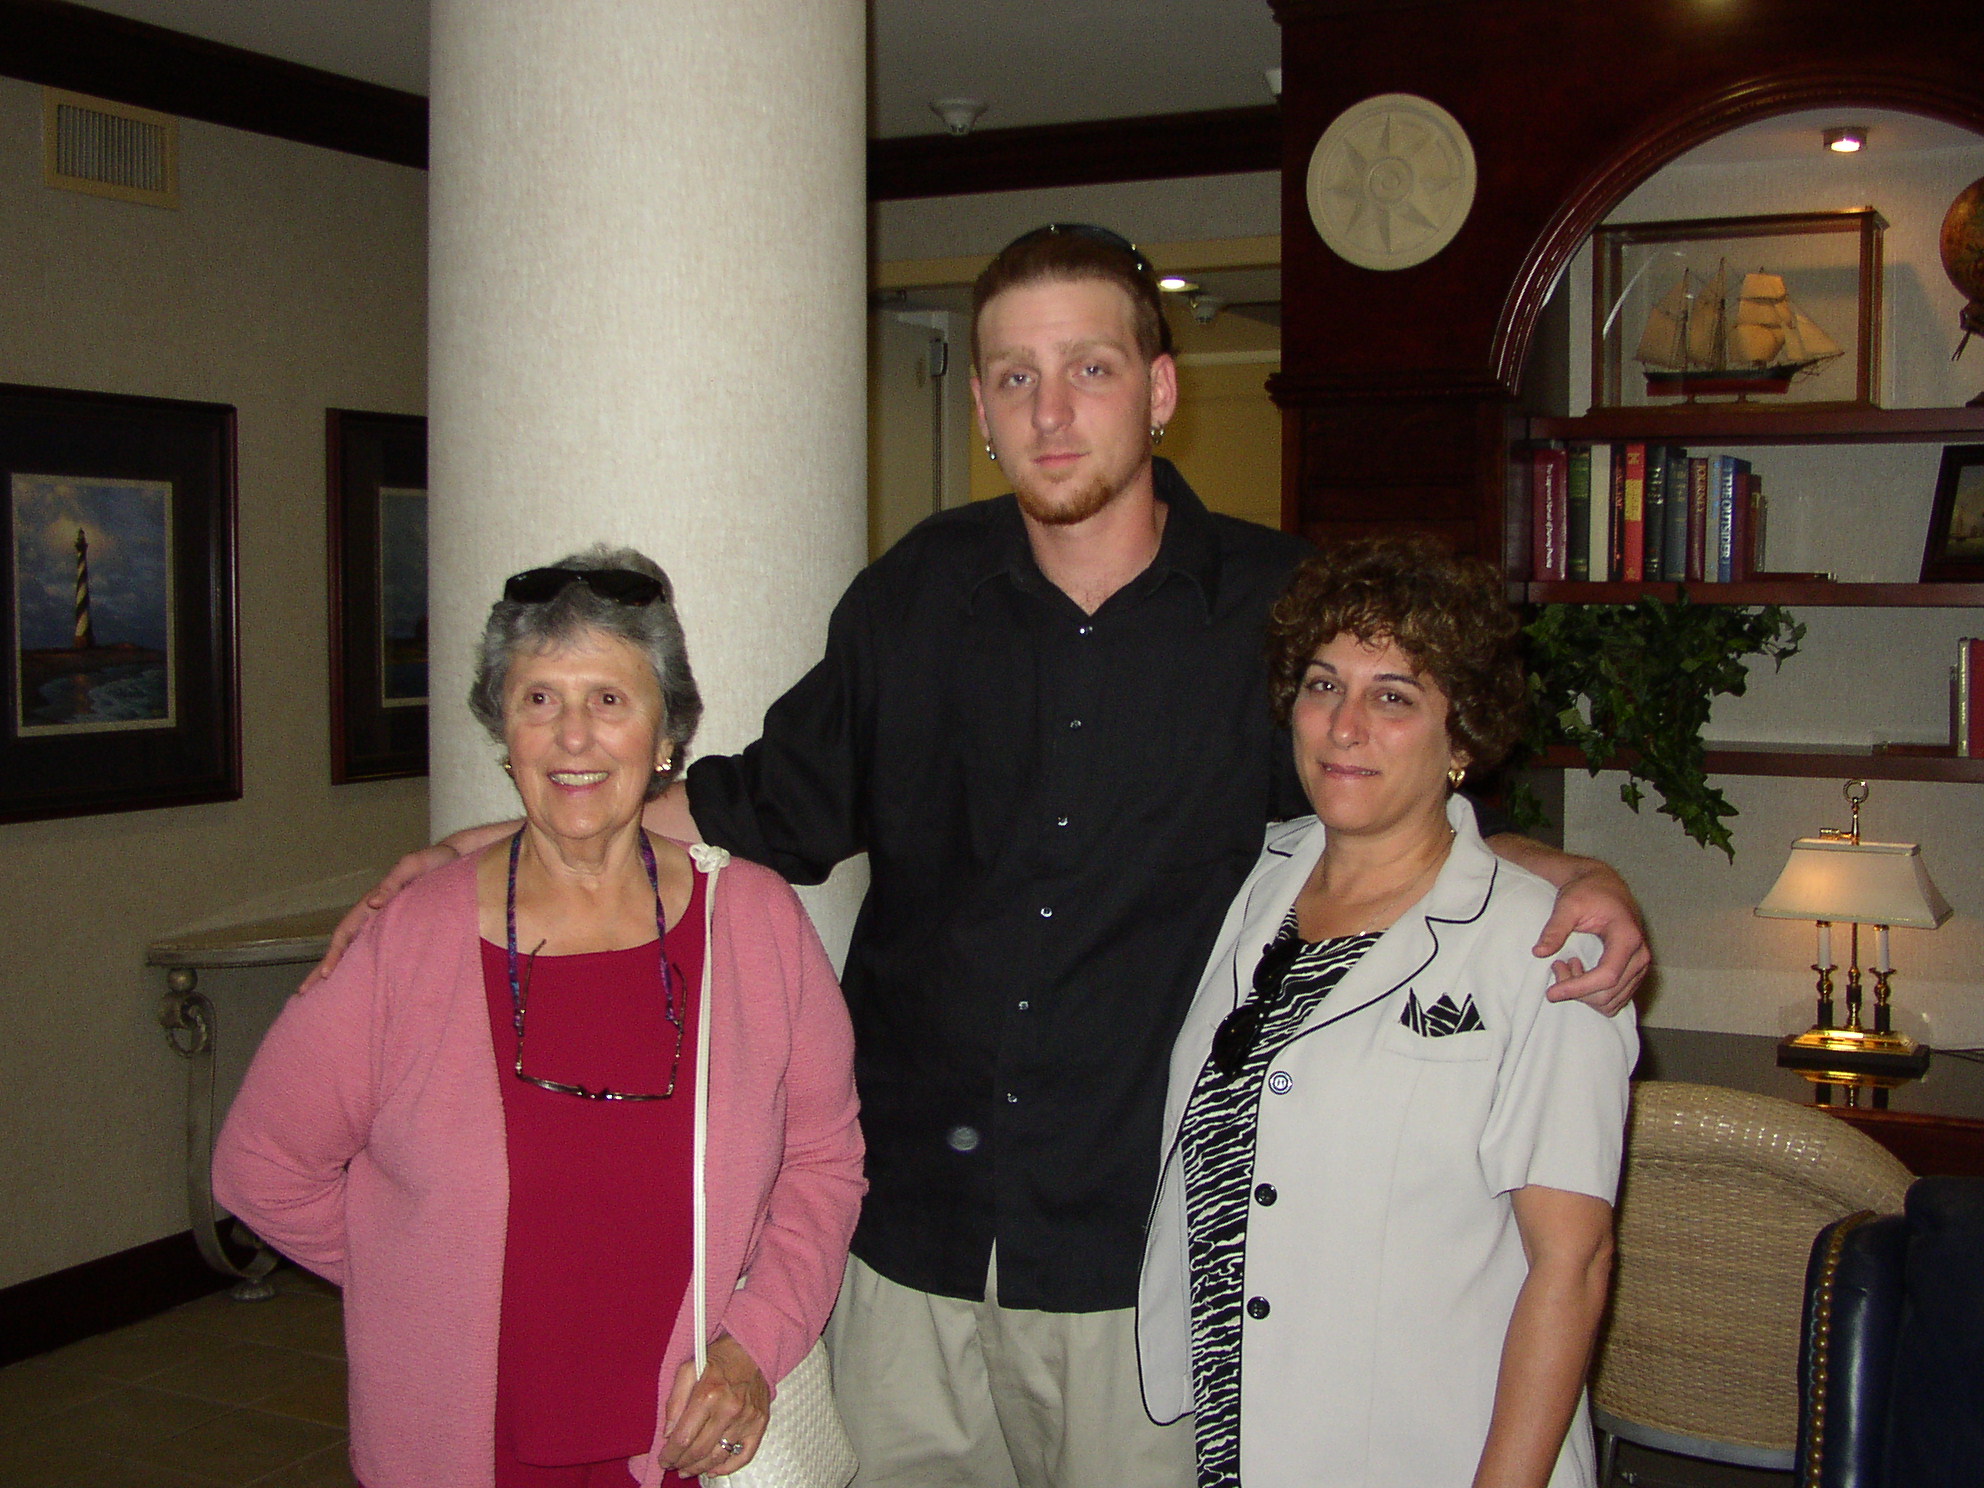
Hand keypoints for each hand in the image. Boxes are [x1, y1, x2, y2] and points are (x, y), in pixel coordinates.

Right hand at [306, 844, 459, 983]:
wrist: (451, 860)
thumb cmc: (430, 863)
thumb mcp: (411, 867)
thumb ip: (392, 883)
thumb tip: (374, 903)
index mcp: (373, 905)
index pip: (345, 933)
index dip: (334, 954)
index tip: (324, 974)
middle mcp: (374, 917)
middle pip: (343, 946)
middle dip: (323, 968)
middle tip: (302, 992)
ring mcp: (386, 924)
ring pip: (357, 951)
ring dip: (340, 971)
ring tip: (324, 995)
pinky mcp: (402, 928)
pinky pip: (379, 951)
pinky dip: (366, 967)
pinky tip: (363, 984)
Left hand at [663, 1334, 769, 1476]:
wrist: (751, 1349)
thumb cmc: (717, 1358)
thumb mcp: (687, 1369)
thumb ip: (674, 1401)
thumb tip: (668, 1433)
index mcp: (708, 1395)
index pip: (683, 1437)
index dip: (670, 1454)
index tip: (663, 1460)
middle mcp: (729, 1409)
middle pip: (700, 1451)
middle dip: (682, 1463)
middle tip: (673, 1466)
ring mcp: (747, 1419)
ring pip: (719, 1456)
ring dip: (700, 1468)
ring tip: (688, 1470)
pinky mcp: (760, 1423)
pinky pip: (745, 1455)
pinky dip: (728, 1467)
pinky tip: (714, 1469)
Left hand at [1533, 861, 1649, 1016]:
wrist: (1605, 886)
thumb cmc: (1587, 892)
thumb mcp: (1568, 905)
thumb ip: (1555, 929)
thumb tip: (1539, 952)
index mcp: (1628, 938)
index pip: (1606, 976)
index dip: (1578, 988)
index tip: (1551, 992)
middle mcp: (1640, 956)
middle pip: (1608, 994)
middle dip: (1576, 990)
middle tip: (1556, 966)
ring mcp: (1641, 967)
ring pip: (1611, 1001)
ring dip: (1584, 994)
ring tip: (1566, 966)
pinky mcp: (1635, 973)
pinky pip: (1615, 999)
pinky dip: (1593, 994)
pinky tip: (1580, 973)